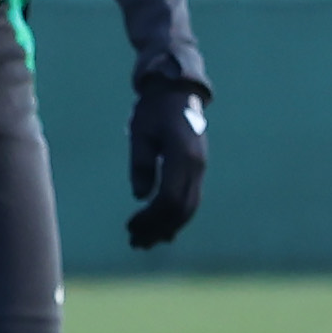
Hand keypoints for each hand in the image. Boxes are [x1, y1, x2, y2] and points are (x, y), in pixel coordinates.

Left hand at [127, 81, 208, 248]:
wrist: (177, 90)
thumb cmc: (154, 109)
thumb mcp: (140, 133)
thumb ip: (141, 165)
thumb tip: (141, 197)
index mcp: (182, 156)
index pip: (169, 200)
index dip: (150, 218)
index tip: (131, 227)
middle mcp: (196, 165)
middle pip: (181, 210)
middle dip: (158, 228)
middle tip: (135, 242)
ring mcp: (200, 167)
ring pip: (189, 207)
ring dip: (168, 226)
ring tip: (146, 241)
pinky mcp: (197, 168)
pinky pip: (191, 198)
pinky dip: (176, 216)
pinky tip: (162, 229)